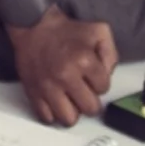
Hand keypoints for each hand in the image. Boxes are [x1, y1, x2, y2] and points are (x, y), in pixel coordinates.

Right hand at [8, 6, 116, 126]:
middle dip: (90, 101)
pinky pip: (47, 118)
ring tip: (71, 99)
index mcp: (84, 60)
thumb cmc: (66, 29)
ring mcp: (48, 87)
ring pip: (69, 119)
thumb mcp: (99, 31)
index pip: (104, 89)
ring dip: (73, 111)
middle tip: (85, 92)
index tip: (93, 77)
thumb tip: (107, 75)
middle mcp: (66, 76)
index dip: (100, 83)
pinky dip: (53, 113)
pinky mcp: (33, 93)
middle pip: (89, 109)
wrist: (34, 25)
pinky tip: (56, 101)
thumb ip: (111, 54)